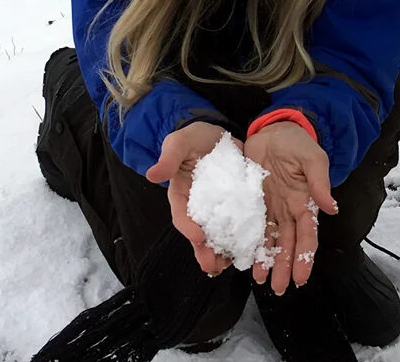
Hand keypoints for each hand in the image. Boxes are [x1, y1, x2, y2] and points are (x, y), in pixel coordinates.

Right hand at [146, 121, 234, 275]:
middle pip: (198, 233)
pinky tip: (247, 250)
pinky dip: (240, 239)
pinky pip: (237, 225)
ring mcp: (217, 208)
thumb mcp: (181, 142)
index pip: (181, 215)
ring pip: (216, 235)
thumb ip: (169, 156)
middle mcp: (198, 207)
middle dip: (204, 251)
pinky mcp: (236, 205)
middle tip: (212, 266)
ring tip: (228, 266)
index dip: (188, 228)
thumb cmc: (195, 137)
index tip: (198, 237)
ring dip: (220, 253)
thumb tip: (152, 174)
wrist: (218, 133)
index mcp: (181, 194)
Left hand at [243, 122, 336, 294]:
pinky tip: (244, 256)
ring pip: (270, 239)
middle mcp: (288, 209)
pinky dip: (249, 241)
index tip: (301, 278)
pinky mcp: (253, 201)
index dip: (305, 256)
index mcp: (305, 201)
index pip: (307, 234)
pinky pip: (252, 225)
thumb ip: (320, 182)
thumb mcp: (312, 158)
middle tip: (277, 288)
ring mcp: (270, 207)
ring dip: (266, 259)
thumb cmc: (297, 142)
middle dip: (283, 265)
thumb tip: (331, 208)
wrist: (273, 129)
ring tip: (260, 279)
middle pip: (287, 243)